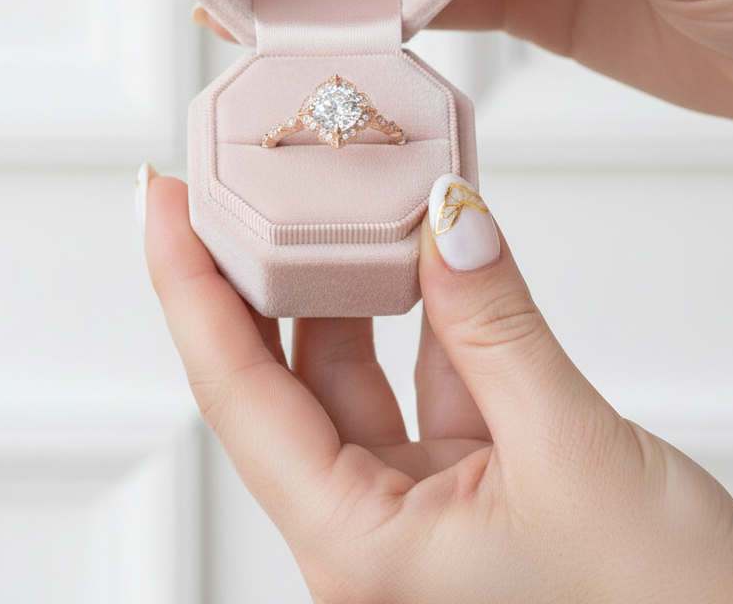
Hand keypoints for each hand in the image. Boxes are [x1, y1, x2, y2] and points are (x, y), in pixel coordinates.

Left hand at [144, 168, 732, 602]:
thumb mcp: (570, 449)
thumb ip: (496, 323)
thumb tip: (447, 218)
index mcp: (359, 549)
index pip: (237, 395)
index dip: (190, 285)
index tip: (162, 201)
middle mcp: (371, 529)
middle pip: (281, 378)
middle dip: (258, 274)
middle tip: (238, 183)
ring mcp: (418, 503)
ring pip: (355, 372)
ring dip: (352, 284)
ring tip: (338, 198)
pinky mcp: (468, 479)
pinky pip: (426, 376)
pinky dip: (430, 311)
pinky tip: (427, 249)